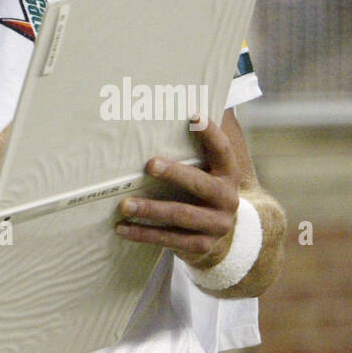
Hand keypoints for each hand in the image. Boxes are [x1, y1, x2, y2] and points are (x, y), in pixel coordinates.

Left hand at [114, 112, 240, 267]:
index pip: (223, 150)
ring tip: (124, 205)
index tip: (194, 116)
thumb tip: (187, 106)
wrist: (227, 240)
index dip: (211, 134)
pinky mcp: (201, 246)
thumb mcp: (209, 173)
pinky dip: (144, 233)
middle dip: (176, 174)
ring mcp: (216, 224)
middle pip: (201, 185)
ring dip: (151, 209)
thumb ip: (199, 149)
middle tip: (150, 164)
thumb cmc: (205, 196)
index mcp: (229, 175)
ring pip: (181, 215)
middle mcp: (227, 199)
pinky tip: (122, 228)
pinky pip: (169, 239)